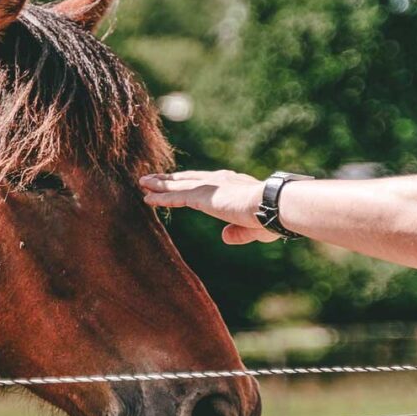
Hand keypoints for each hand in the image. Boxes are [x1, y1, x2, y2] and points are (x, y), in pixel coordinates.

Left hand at [139, 170, 280, 244]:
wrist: (274, 206)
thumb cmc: (272, 217)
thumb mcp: (253, 229)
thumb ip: (237, 233)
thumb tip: (224, 237)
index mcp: (233, 185)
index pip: (206, 182)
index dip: (190, 182)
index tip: (179, 182)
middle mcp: (220, 181)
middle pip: (188, 178)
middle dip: (170, 179)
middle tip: (154, 178)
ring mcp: (210, 187)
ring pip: (178, 184)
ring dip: (159, 184)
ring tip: (142, 183)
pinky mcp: (203, 196)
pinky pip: (176, 196)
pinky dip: (160, 197)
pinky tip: (147, 198)